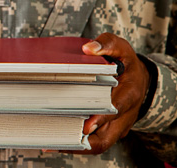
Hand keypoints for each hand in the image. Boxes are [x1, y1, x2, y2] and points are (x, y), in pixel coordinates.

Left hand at [62, 33, 149, 153]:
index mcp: (130, 92)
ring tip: (51, 141)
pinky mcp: (108, 131)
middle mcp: (125, 115)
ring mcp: (117, 126)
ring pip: (99, 144)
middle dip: (84, 139)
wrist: (138, 79)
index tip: (87, 124)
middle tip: (60, 136)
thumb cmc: (126, 63)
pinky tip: (54, 140)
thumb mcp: (121, 47)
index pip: (118, 108)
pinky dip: (75, 143)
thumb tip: (88, 48)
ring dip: (76, 145)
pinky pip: (93, 142)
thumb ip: (106, 44)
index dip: (102, 118)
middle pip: (106, 136)